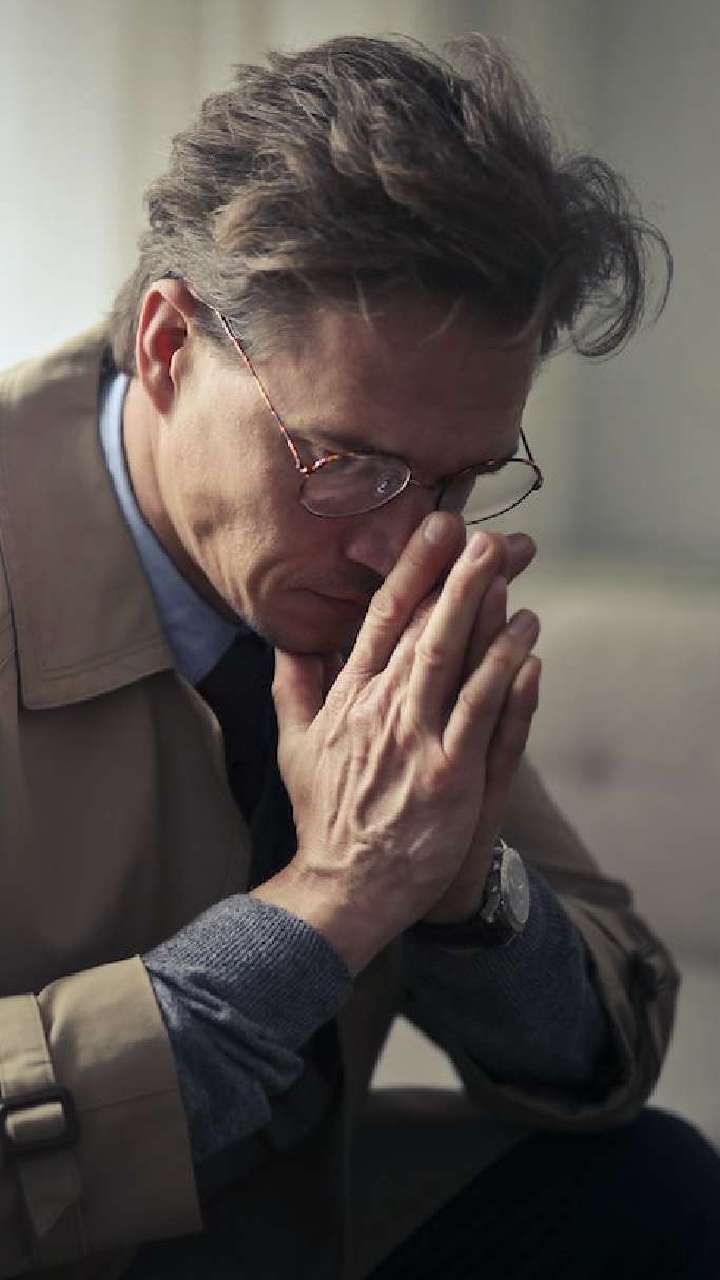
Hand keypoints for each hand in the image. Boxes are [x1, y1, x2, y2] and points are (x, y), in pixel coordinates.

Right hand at [253, 513, 539, 973]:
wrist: (344, 885)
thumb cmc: (326, 815)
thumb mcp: (293, 745)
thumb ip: (293, 686)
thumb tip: (290, 639)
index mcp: (347, 698)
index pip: (381, 619)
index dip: (412, 570)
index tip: (436, 530)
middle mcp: (380, 711)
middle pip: (423, 630)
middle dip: (456, 577)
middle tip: (485, 536)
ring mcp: (416, 743)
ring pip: (452, 663)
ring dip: (483, 614)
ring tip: (512, 576)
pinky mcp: (449, 777)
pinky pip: (482, 715)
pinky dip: (504, 676)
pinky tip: (526, 646)